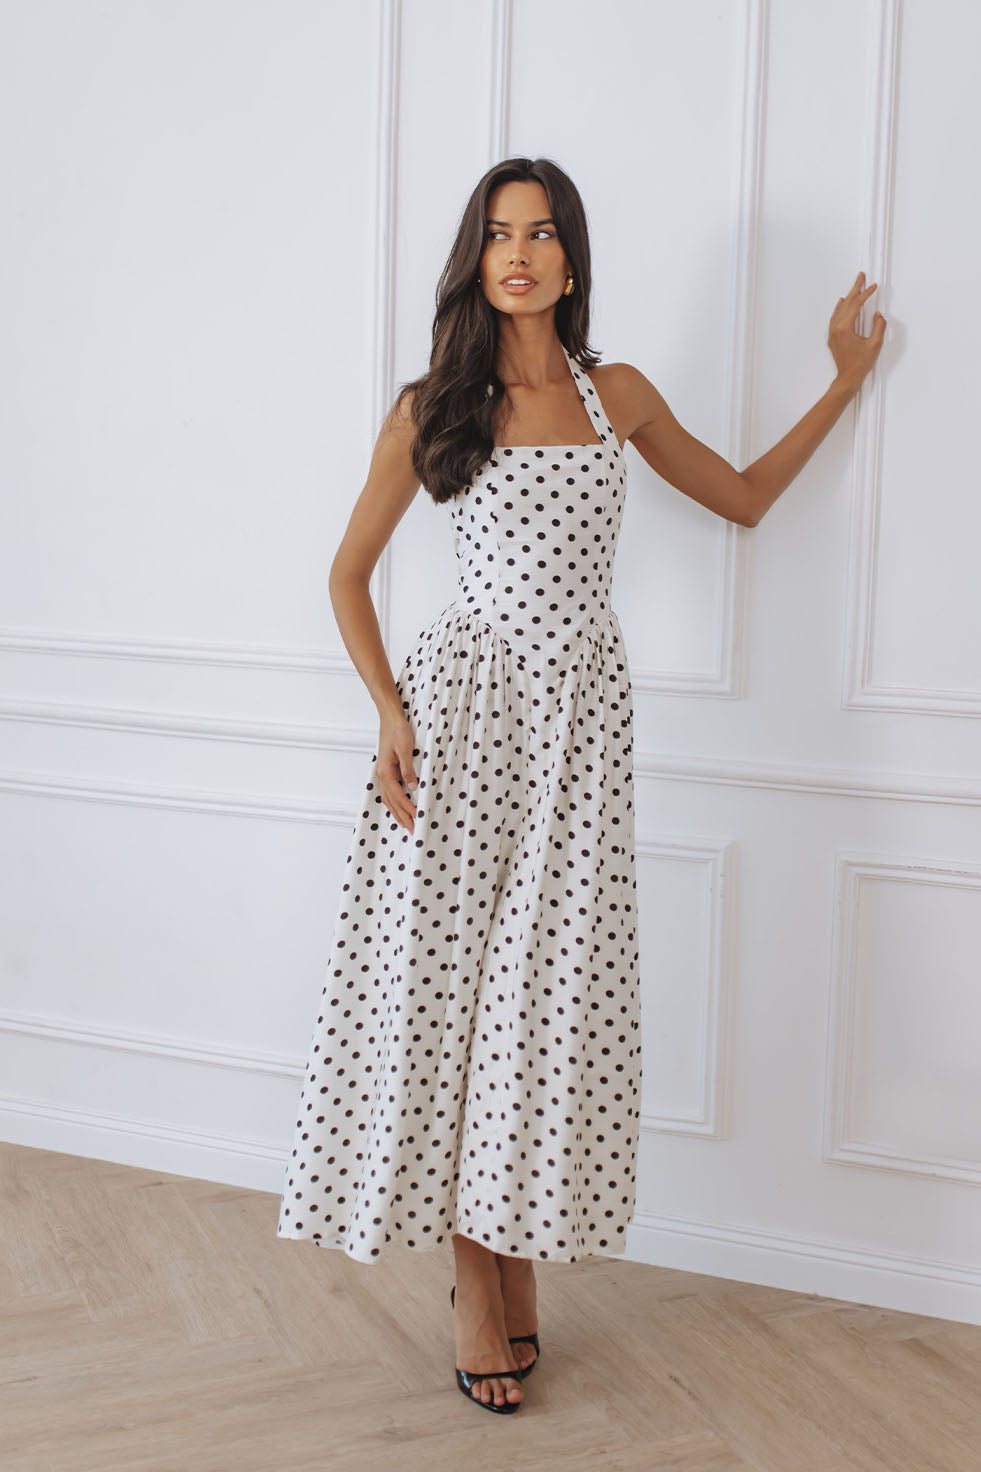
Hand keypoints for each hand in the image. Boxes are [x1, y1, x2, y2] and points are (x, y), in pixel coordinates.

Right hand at [374, 709, 419, 831]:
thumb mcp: (406, 749)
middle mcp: (382, 774)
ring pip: (388, 798)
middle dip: (402, 817)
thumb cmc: (398, 731)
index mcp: (386, 771)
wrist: (390, 718)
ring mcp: (382, 772)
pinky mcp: (386, 769)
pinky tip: (398, 806)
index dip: (407, 810)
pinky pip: (388, 791)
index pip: (398, 796)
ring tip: (405, 824)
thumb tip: (412, 788)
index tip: (416, 820)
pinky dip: (393, 802)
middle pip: (392, 801)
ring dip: (397, 812)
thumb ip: (408, 770)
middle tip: (412, 830)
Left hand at [828, 271, 885, 390]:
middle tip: (861, 276)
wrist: (848, 377)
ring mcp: (833, 332)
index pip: (856, 305)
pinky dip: (840, 308)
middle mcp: (836, 328)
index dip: (865, 294)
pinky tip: (842, 302)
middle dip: (855, 289)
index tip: (873, 286)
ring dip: (849, 296)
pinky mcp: (833, 337)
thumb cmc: (860, 364)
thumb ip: (879, 326)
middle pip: (846, 303)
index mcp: (845, 328)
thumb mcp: (875, 344)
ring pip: (840, 309)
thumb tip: (878, 315)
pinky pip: (835, 317)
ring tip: (855, 286)